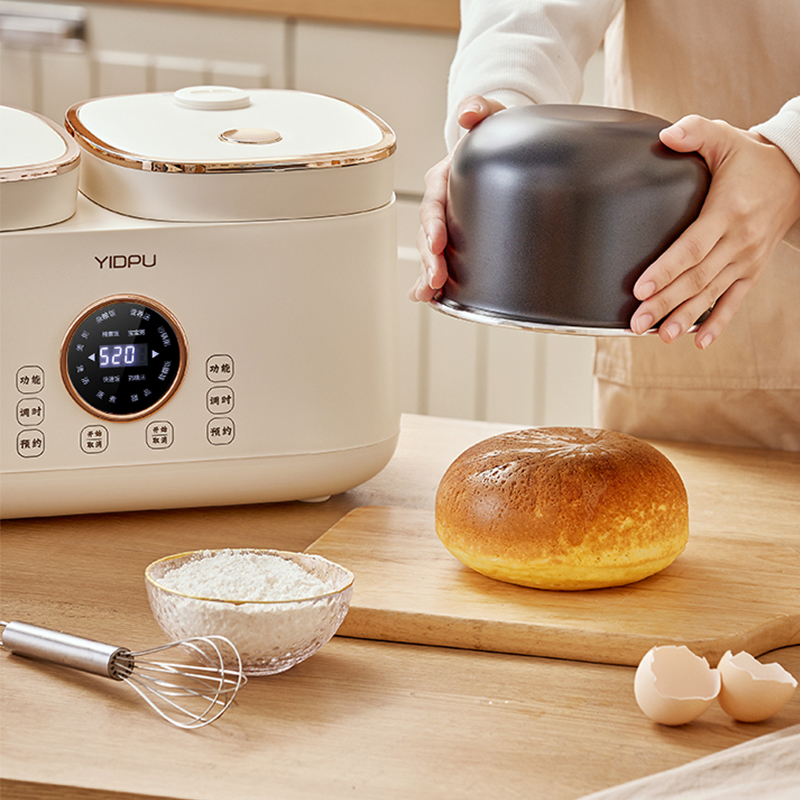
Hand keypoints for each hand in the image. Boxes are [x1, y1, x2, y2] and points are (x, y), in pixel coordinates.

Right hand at [410, 95, 506, 301]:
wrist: (504, 147)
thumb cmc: (495, 134)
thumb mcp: (492, 116)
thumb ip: (481, 110)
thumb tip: (469, 114)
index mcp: (444, 178)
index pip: (434, 202)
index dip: (433, 224)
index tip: (438, 242)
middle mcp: (442, 203)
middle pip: (427, 234)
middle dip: (429, 258)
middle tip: (435, 279)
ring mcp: (448, 222)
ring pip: (430, 251)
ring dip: (426, 274)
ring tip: (426, 294)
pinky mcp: (458, 238)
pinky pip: (443, 260)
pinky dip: (433, 281)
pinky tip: (432, 299)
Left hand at [630, 115, 799, 348]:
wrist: (797, 174)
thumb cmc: (751, 159)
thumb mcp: (724, 138)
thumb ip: (694, 132)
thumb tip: (666, 136)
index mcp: (726, 212)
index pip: (691, 247)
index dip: (666, 269)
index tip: (642, 288)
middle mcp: (738, 241)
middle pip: (696, 278)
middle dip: (665, 302)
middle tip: (636, 322)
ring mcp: (746, 259)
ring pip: (712, 294)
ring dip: (685, 318)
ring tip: (660, 336)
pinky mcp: (752, 270)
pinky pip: (735, 301)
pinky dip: (718, 323)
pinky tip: (699, 342)